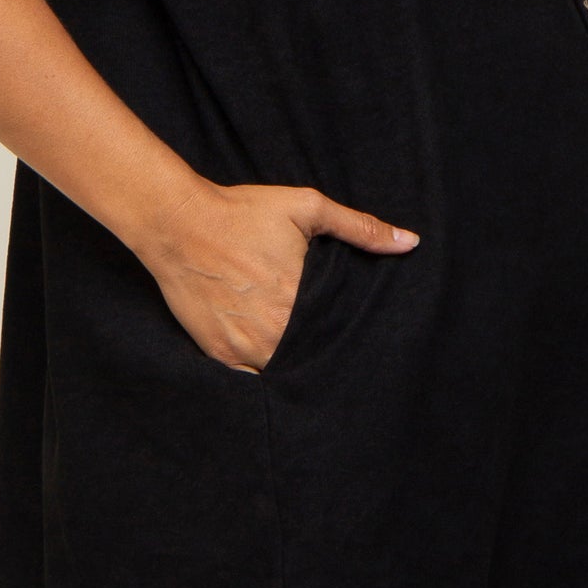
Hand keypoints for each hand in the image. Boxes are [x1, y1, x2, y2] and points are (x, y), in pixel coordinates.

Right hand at [132, 179, 420, 371]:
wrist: (177, 223)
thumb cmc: (242, 213)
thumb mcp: (306, 208)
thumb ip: (359, 228)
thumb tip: (410, 242)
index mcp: (301, 300)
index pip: (340, 334)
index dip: (351, 337)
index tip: (359, 337)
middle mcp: (275, 332)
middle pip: (314, 357)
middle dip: (325, 354)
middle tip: (338, 351)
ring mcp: (244, 347)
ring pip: (284, 373)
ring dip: (296, 366)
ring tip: (305, 355)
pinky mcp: (219, 354)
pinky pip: (251, 379)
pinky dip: (264, 372)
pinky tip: (273, 358)